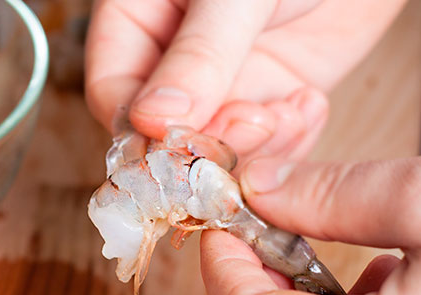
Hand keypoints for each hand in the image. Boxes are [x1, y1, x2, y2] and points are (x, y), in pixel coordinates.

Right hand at [85, 0, 405, 158]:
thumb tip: (155, 122)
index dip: (141, 128)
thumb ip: (198, 53)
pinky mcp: (266, 98)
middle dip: (207, 142)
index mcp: (137, 21)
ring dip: (253, 148)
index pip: (113, 92)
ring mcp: (220, 84)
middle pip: (163, 133)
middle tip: (253, 123)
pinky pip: (263, 145)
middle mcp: (172, 61)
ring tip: (288, 114)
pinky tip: (308, 106)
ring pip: (214, 148)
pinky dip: (287, 143)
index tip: (180, 139)